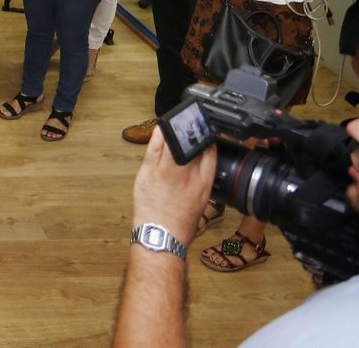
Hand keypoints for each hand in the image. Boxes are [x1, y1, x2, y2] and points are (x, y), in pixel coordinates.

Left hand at [132, 127, 216, 241]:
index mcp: (203, 183)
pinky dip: (157, 136)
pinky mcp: (148, 172)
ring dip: (175, 129)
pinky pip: (153, 148)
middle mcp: (186, 174)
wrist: (161, 236)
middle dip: (192, 130)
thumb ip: (202, 179)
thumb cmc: (181, 222)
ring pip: (172, 142)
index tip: (207, 131)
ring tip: (176, 122)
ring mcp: (165, 171)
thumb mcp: (202, 201)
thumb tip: (201, 162)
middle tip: (192, 121)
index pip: (210, 153)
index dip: (209, 139)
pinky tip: (160, 128)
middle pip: (192, 144)